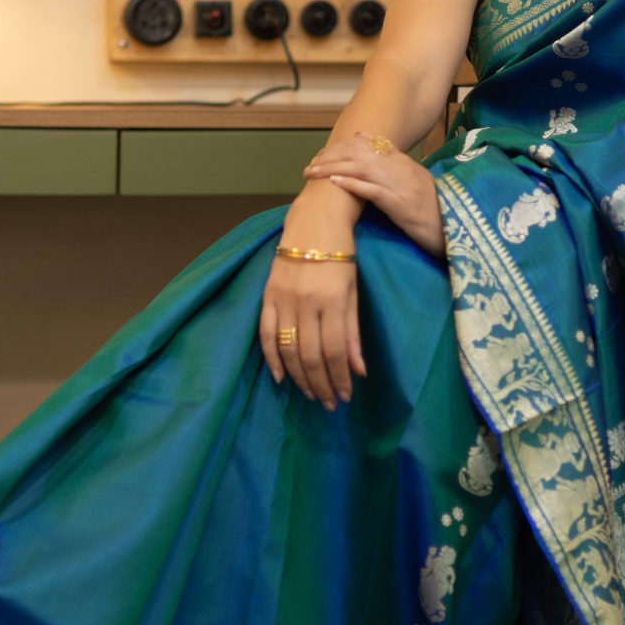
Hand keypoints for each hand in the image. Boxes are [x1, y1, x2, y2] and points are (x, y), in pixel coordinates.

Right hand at [259, 190, 364, 409]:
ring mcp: (284, 298)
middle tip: (328, 403)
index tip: (344, 397)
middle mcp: (306, 302)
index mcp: (333, 300)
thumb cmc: (341, 255)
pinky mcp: (268, 294)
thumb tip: (357, 370)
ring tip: (310, 394)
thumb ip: (352, 331)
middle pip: (310, 355)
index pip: (335, 351)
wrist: (314, 221)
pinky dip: (272, 358)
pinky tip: (280, 377)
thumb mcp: (354, 290)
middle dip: (320, 384)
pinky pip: (266, 333)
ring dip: (299, 377)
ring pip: (288, 349)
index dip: (339, 378)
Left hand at [302, 132, 446, 260]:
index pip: (366, 145)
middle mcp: (402, 169)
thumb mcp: (412, 181)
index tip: (321, 156)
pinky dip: (353, 184)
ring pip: (362, 168)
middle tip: (310, 166)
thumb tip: (363, 139)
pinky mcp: (402, 205)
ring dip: (333, 168)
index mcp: (403, 163)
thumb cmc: (431, 209)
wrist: (453, 229)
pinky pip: (374, 190)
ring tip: (313, 173)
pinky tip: (335, 182)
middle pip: (359, 154)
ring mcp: (403, 186)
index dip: (340, 148)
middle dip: (330, 157)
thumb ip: (390, 163)